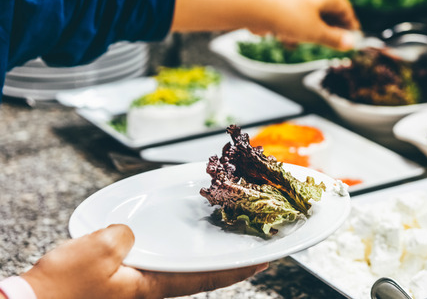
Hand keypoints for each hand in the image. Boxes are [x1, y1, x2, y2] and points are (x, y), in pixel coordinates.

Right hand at [21, 224, 266, 298]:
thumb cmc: (64, 288)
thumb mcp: (100, 250)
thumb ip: (126, 236)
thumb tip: (131, 233)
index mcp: (155, 286)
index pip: (209, 276)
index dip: (241, 268)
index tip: (268, 259)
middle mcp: (152, 288)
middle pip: (200, 271)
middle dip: (227, 258)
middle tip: (251, 240)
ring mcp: (137, 285)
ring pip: (180, 266)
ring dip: (201, 253)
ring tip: (221, 234)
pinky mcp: (120, 280)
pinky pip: (156, 261)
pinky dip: (172, 248)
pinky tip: (171, 235)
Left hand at [261, 0, 359, 49]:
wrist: (256, 9)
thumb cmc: (290, 18)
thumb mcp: (316, 33)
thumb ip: (334, 39)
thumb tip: (350, 44)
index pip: (344, 8)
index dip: (350, 23)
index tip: (353, 36)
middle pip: (328, 12)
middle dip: (332, 29)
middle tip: (336, 43)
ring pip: (311, 17)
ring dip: (313, 32)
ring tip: (311, 44)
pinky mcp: (282, 6)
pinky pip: (295, 19)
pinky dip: (296, 31)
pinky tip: (289, 43)